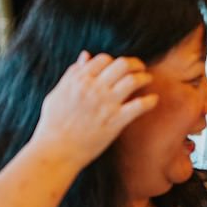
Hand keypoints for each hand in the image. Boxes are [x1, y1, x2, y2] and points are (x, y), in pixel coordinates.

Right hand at [31, 52, 157, 168]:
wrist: (56, 150)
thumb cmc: (53, 124)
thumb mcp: (57, 94)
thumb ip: (72, 74)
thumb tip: (85, 56)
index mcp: (79, 80)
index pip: (103, 59)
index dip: (114, 61)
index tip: (120, 67)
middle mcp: (94, 89)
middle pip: (122, 65)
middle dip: (135, 64)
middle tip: (140, 68)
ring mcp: (106, 104)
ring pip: (133, 80)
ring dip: (144, 78)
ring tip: (147, 80)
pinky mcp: (116, 121)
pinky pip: (139, 106)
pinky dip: (150, 101)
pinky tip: (153, 100)